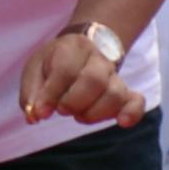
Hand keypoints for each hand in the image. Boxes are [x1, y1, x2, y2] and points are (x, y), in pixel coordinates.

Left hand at [18, 28, 143, 128]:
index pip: (66, 71)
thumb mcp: (36, 69)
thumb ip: (31, 93)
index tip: (41, 112)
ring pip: (115, 93)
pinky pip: (136, 101)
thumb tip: (33, 117)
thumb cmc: (54, 63)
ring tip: (79, 116)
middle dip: (74, 102)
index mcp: (72, 46)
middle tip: (62, 110)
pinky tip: (121, 123)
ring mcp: (114, 74)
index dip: (52, 95)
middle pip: (94, 81)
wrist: (82, 49)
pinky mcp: (126, 91)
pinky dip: (132, 113)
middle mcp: (98, 57)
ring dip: (95, 112)